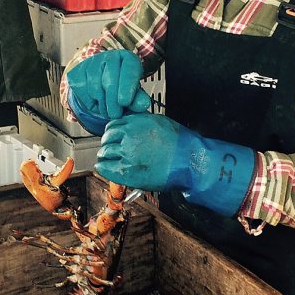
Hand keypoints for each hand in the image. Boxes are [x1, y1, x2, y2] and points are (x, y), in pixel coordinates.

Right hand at [66, 50, 150, 134]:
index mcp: (128, 59)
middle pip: (110, 80)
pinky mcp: (77, 72)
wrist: (98, 85)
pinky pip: (83, 91)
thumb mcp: (132, 94)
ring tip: (108, 110)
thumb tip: (143, 104)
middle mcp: (110, 57)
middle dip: (113, 101)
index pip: (129, 68)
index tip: (125, 102)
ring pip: (96, 87)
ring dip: (102, 104)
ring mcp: (92, 63)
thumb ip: (138, 99)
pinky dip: (91, 102)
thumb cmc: (120, 89)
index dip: (127, 86)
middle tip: (116, 114)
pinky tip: (98, 103)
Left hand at [96, 113, 255, 216]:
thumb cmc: (181, 143)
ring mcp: (126, 154)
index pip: (113, 126)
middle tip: (112, 151)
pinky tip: (106, 169)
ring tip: (111, 162)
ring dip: (106, 157)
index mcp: (137, 122)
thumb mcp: (160, 122)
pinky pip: (105, 168)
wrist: (190, 161)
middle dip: (108, 145)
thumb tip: (130, 125)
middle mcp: (129, 135)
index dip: (112, 133)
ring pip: (104, 153)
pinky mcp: (127, 171)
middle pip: (106, 139)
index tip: (114, 139)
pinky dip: (104, 168)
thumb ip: (141, 122)